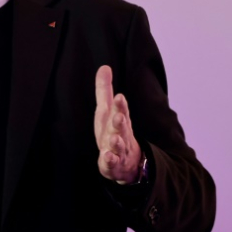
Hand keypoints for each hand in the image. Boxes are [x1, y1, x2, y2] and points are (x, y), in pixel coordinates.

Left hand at [94, 65, 141, 183]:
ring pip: (119, 146)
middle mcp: (121, 135)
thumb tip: (104, 67)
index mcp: (119, 121)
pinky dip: (110, 161)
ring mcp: (118, 151)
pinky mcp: (113, 165)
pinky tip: (106, 156)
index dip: (121, 105)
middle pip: (122, 127)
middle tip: (119, 115)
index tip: (120, 96)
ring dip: (116, 142)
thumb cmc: (113, 131)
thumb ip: (105, 90)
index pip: (121, 111)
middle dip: (120, 121)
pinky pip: (111, 163)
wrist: (126, 164)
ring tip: (113, 138)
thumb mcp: (107, 110)